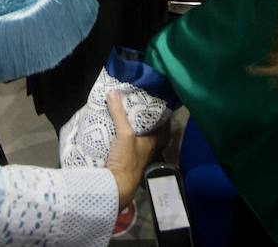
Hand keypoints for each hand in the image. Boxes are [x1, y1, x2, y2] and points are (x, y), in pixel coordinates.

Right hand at [104, 90, 165, 210]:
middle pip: (151, 135)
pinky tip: (115, 135)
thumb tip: (113, 91)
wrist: (115, 187)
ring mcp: (136, 158)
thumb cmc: (126, 160)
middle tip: (139, 110)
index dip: (163, 118)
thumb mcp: (124, 134)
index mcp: (152, 143)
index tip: (158, 106)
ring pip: (139, 142)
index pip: (163, 129)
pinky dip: (123, 141)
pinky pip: (127, 149)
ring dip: (135, 133)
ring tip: (126, 118)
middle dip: (147, 124)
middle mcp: (147, 151)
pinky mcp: (125, 164)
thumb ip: (119, 114)